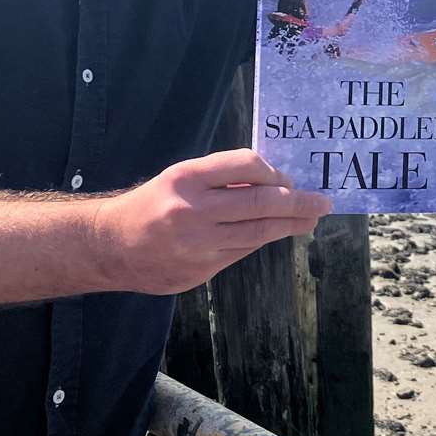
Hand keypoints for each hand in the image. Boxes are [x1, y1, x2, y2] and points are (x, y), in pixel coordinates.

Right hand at [92, 149, 331, 294]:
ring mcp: (198, 244)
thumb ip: (220, 177)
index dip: (274, 171)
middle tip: (322, 201)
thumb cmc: (152, 204)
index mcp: (186, 178)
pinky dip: (262, 239)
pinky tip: (276, 232)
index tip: (289, 177)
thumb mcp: (180, 177)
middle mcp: (192, 211)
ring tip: (310, 218)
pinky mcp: (201, 270)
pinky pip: (242, 250)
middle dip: (298, 202)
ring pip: (257, 232)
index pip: (245, 165)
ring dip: (290, 225)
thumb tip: (272, 179)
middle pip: (260, 203)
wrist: (112, 246)